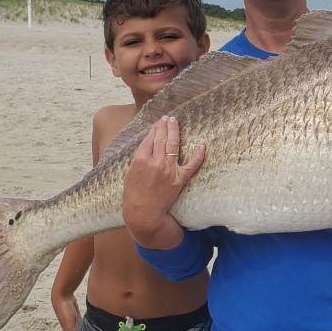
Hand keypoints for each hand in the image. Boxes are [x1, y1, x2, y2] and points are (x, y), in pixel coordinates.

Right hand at [121, 117, 204, 247]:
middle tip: (168, 118)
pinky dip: (198, 155)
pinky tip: (201, 146)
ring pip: (174, 145)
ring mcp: (169, 170)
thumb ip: (139, 157)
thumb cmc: (133, 194)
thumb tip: (149, 144)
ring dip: (175, 131)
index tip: (158, 122)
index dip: (155, 129)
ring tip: (175, 122)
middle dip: (165, 126)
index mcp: (141, 160)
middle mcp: (156, 162)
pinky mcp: (179, 179)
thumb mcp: (130, 172)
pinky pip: (191, 165)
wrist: (143, 213)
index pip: (150, 138)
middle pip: (162, 138)